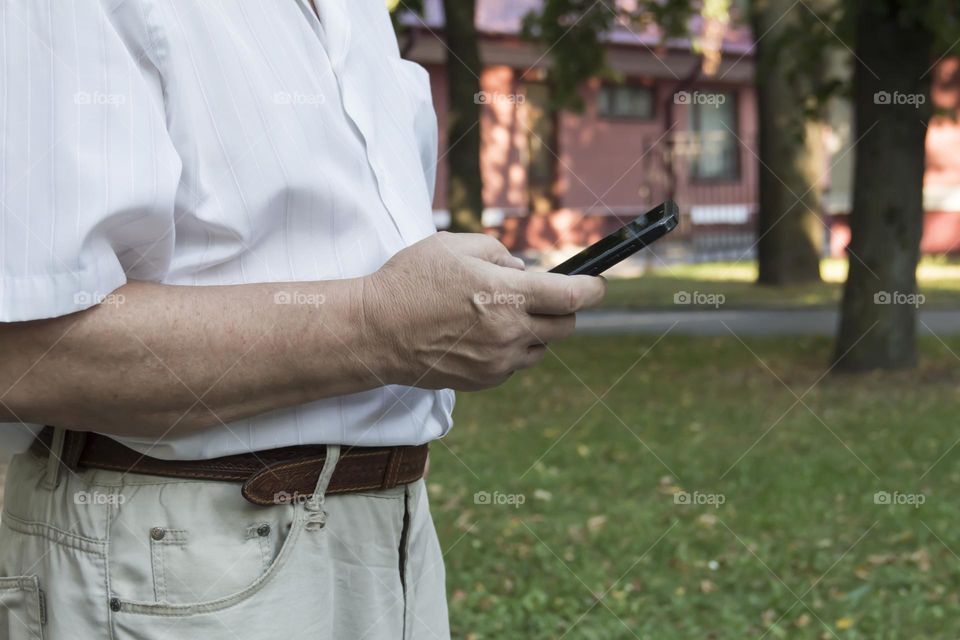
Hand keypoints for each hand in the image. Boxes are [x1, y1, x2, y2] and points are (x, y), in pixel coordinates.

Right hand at [362, 232, 606, 390]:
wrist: (375, 332)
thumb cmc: (411, 282)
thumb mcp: (454, 245)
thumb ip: (498, 252)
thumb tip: (522, 270)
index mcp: (507, 295)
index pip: (571, 296)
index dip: (593, 288)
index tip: (598, 284)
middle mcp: (510, 333)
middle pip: (566, 326)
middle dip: (562, 309)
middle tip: (542, 296)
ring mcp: (498, 362)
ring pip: (540, 348)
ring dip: (534, 331)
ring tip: (499, 316)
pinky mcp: (484, 381)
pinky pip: (514, 365)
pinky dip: (510, 350)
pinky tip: (481, 336)